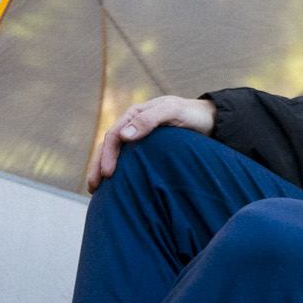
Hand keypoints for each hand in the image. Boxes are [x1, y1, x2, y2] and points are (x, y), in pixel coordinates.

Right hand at [85, 95, 215, 190]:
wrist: (208, 119)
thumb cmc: (191, 114)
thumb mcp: (172, 112)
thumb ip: (149, 120)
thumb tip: (124, 136)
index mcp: (134, 114)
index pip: (113, 135)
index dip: (108, 155)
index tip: (109, 174)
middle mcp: (132, 125)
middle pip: (108, 146)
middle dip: (98, 166)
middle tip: (93, 188)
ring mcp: (137, 137)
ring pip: (114, 154)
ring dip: (102, 169)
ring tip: (95, 190)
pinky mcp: (145, 149)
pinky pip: (126, 159)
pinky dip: (118, 171)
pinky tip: (115, 186)